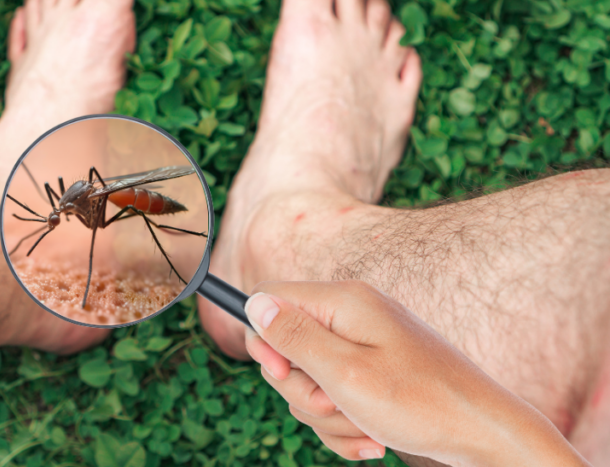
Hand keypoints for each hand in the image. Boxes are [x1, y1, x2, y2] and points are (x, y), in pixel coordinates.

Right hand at [243, 281, 589, 465]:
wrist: (486, 435)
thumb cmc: (421, 403)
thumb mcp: (344, 373)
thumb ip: (293, 336)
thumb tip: (254, 303)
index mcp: (343, 302)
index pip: (270, 301)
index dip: (263, 342)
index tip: (280, 374)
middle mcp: (352, 316)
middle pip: (286, 347)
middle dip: (301, 389)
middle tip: (335, 405)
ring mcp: (365, 345)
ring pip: (309, 380)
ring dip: (326, 414)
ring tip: (365, 427)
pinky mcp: (375, 372)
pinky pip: (336, 397)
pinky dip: (345, 422)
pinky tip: (371, 439)